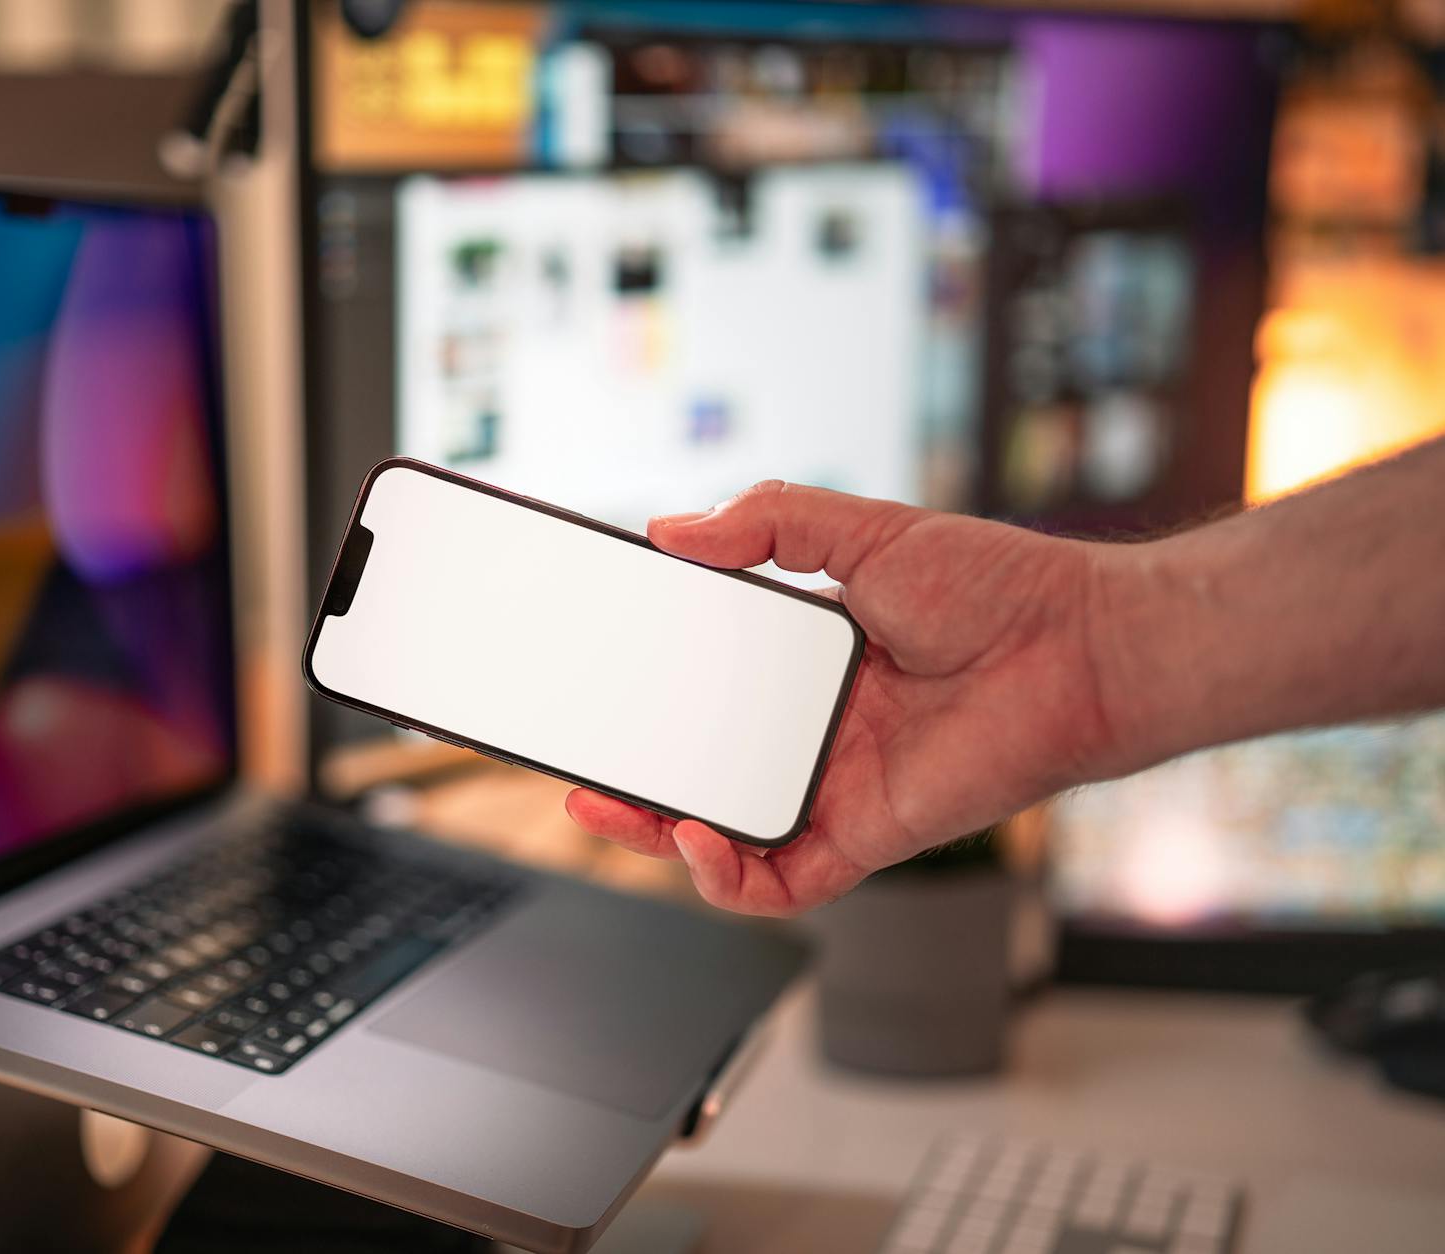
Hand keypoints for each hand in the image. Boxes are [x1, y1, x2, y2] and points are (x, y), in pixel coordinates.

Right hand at [566, 480, 1118, 915]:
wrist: (1084, 644)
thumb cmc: (997, 585)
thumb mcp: (864, 531)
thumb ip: (768, 522)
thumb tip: (672, 528)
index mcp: (805, 666)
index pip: (700, 688)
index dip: (642, 691)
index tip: (592, 673)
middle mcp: (812, 733)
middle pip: (698, 771)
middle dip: (628, 778)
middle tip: (574, 762)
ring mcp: (835, 788)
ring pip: (723, 836)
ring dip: (655, 834)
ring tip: (603, 808)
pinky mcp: (866, 836)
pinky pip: (781, 880)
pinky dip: (727, 875)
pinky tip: (696, 837)